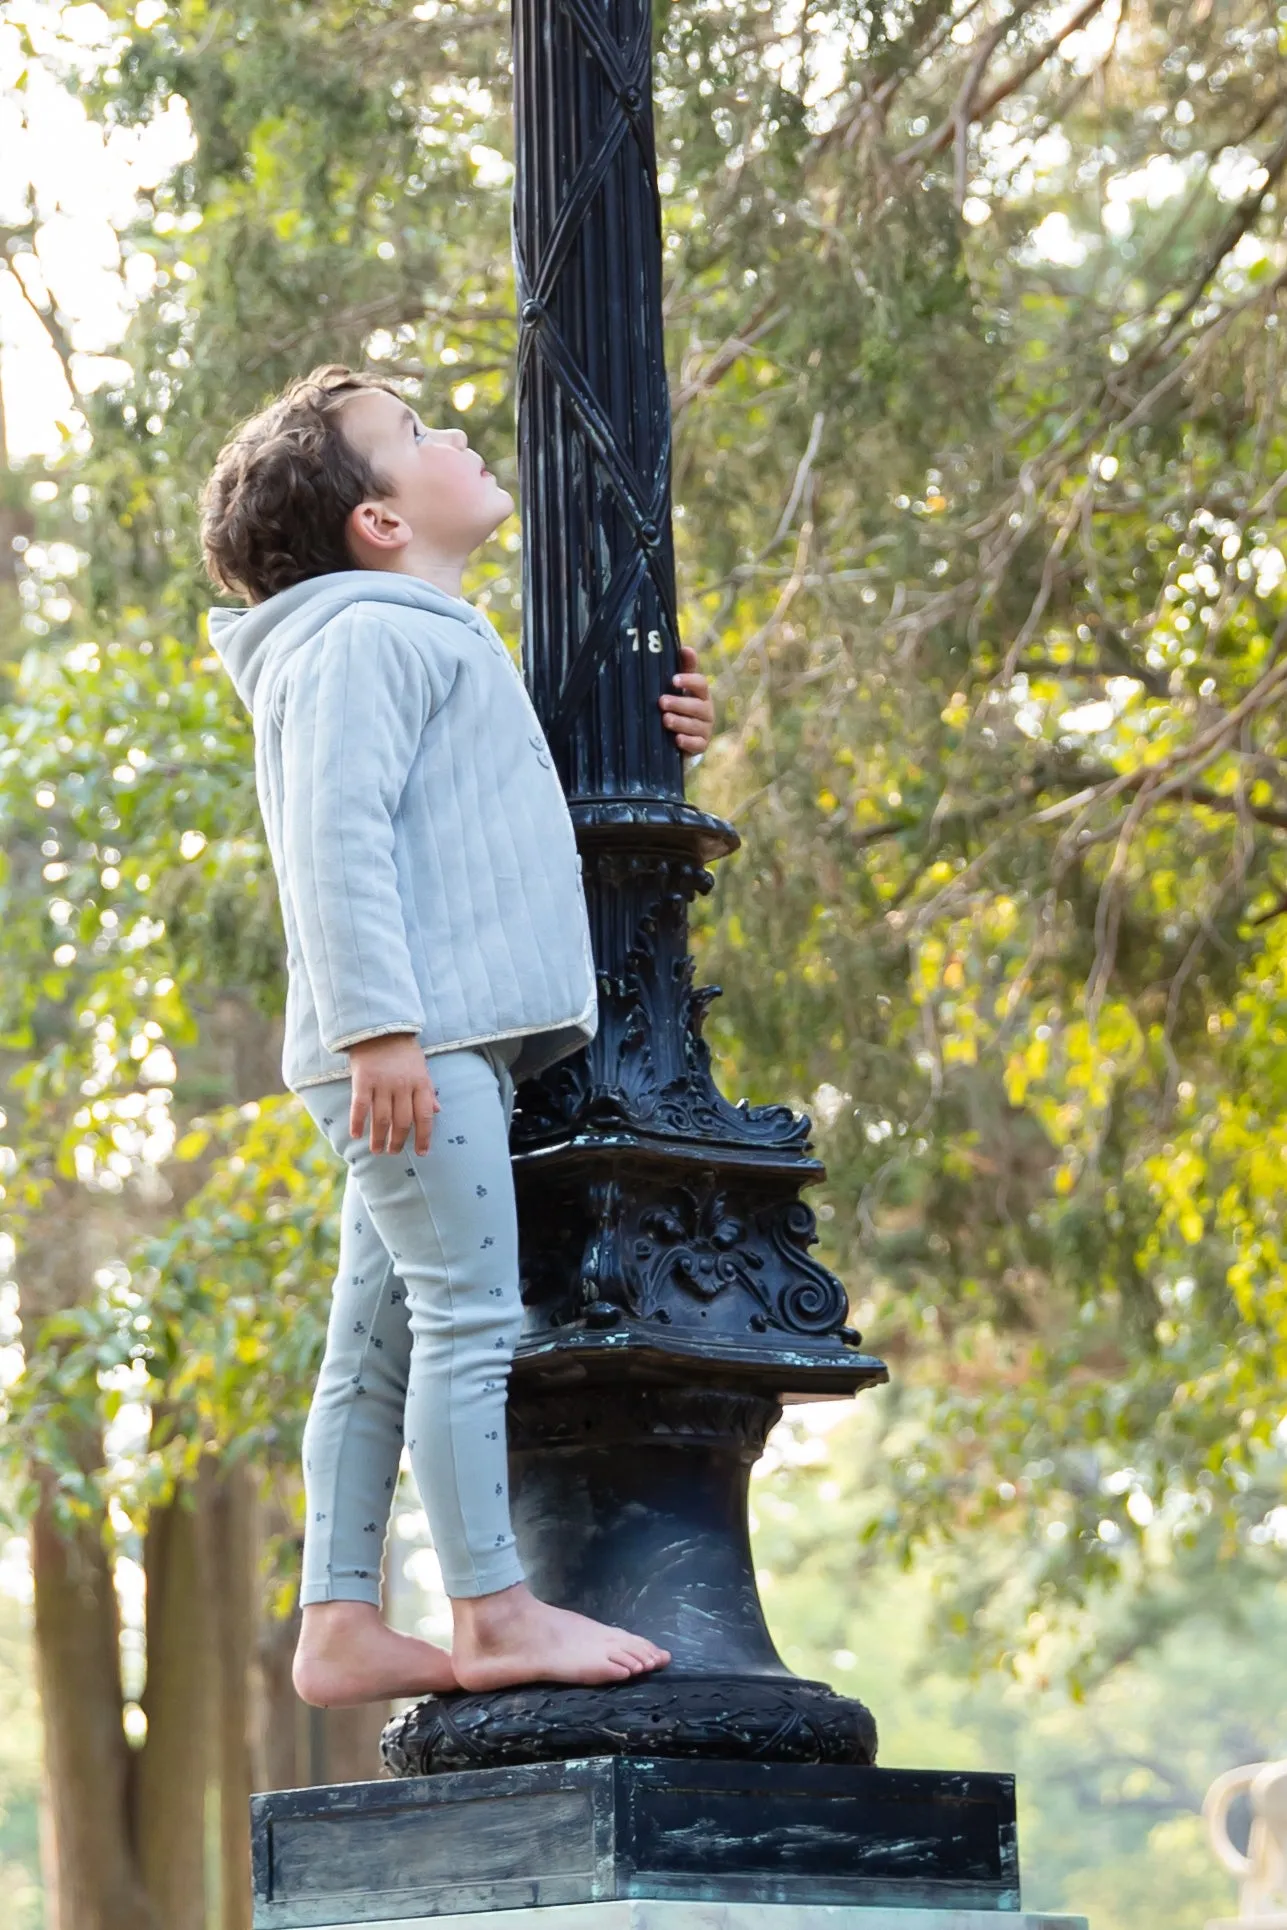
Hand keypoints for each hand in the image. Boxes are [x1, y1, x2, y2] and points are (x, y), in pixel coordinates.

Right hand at [348, 1034, 438, 1155]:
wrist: (380, 1027)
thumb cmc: (403, 1050)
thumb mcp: (422, 1068)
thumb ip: (427, 1091)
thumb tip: (437, 1111)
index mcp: (420, 1083)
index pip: (424, 1116)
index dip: (424, 1137)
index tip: (422, 1152)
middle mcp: (403, 1085)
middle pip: (402, 1122)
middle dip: (398, 1141)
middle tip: (393, 1152)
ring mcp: (382, 1083)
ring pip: (381, 1119)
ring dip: (379, 1138)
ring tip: (376, 1150)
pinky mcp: (363, 1080)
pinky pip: (360, 1106)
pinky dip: (357, 1123)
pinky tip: (355, 1135)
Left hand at [659, 645, 714, 754]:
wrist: (683, 734)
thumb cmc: (681, 704)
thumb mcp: (681, 687)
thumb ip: (684, 668)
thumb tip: (684, 647)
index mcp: (702, 694)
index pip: (701, 684)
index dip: (689, 681)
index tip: (673, 680)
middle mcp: (706, 711)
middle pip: (696, 706)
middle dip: (679, 704)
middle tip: (662, 701)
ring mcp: (705, 729)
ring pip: (695, 725)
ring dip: (680, 722)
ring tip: (665, 719)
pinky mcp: (701, 745)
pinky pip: (697, 744)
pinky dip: (687, 742)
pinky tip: (676, 739)